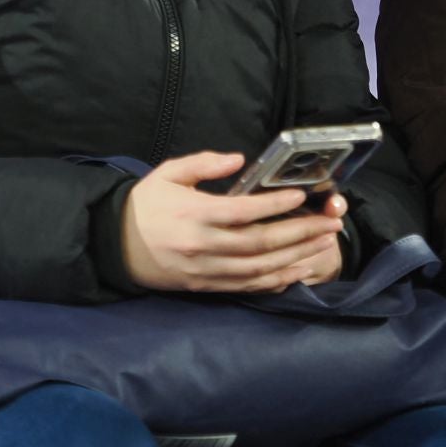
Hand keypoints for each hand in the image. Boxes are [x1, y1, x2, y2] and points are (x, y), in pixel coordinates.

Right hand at [120, 151, 347, 293]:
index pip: (242, 211)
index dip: (274, 205)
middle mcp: (204, 246)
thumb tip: (238, 159)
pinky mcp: (207, 286)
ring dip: (295, 257)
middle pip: (260, 243)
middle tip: (329, 222)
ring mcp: (206, 270)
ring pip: (259, 268)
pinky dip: (276, 281)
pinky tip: (298, 270)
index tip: (301, 195)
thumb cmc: (145, 206)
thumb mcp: (168, 174)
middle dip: (299, 233)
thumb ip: (203, 164)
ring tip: (323, 244)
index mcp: (194, 215)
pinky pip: (248, 286)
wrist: (116, 246)